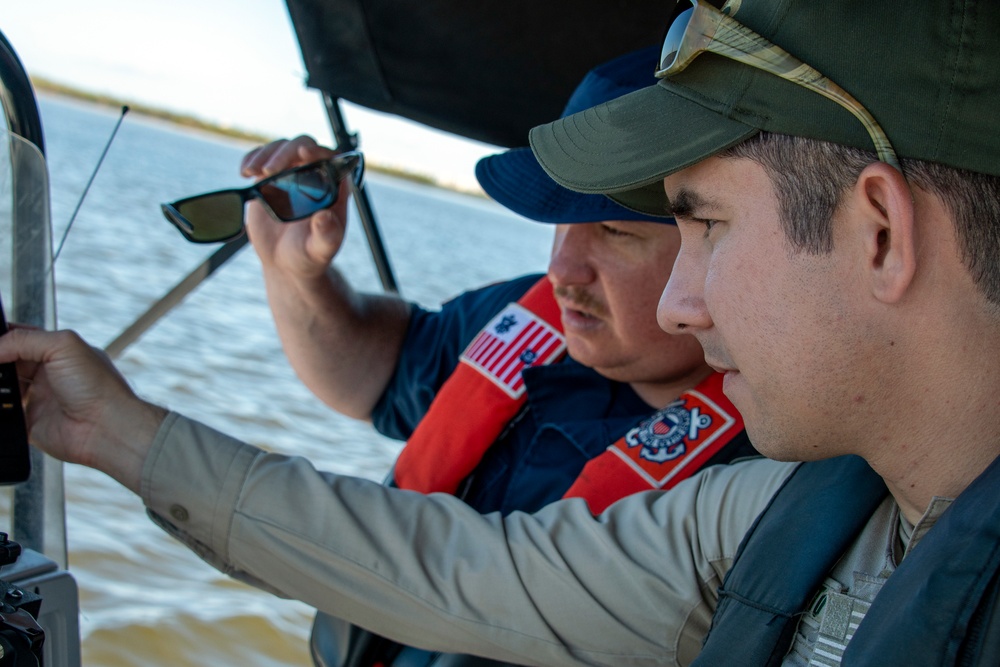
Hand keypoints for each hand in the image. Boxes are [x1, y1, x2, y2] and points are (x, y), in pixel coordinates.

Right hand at [0, 327, 166, 492]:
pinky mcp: (31, 423)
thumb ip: (25, 340)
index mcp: (59, 352)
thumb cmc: (99, 387)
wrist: (106, 429)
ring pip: (2, 388)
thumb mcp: (64, 346)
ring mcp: (39, 399)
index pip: (21, 338)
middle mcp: (48, 374)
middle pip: (8, 362)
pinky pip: (4, 415)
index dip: (2, 338)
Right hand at [242, 135, 351, 279]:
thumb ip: (326, 234)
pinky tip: (245, 172)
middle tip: (268, 171)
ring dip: (266, 154)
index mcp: (334, 188)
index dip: (319, 152)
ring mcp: (291, 173)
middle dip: (285, 153)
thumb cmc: (310, 255)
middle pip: (303, 146)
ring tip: (252, 172)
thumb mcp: (320, 248)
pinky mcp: (270, 178)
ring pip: (281, 148)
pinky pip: (262, 157)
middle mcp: (314, 175)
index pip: (331, 158)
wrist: (285, 262)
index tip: (303, 154)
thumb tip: (324, 216)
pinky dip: (252, 159)